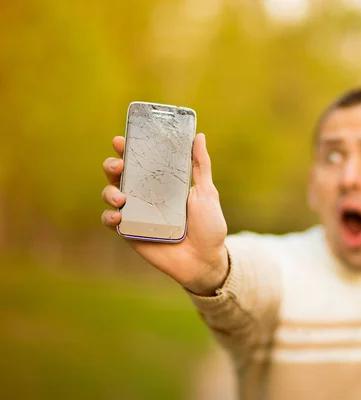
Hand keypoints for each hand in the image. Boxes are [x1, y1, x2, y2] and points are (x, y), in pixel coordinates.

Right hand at [101, 134, 228, 295]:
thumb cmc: (209, 226)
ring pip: (110, 193)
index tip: (122, 140)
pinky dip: (109, 216)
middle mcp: (146, 194)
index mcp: (163, 181)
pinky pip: (110, 221)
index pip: (142, 159)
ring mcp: (136, 213)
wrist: (206, 260)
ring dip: (109, 190)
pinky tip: (119, 216)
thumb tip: (199, 136)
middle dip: (112, 164)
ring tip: (121, 197)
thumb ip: (200, 166)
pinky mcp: (130, 232)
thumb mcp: (207, 192)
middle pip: (120, 173)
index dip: (129, 148)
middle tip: (119, 165)